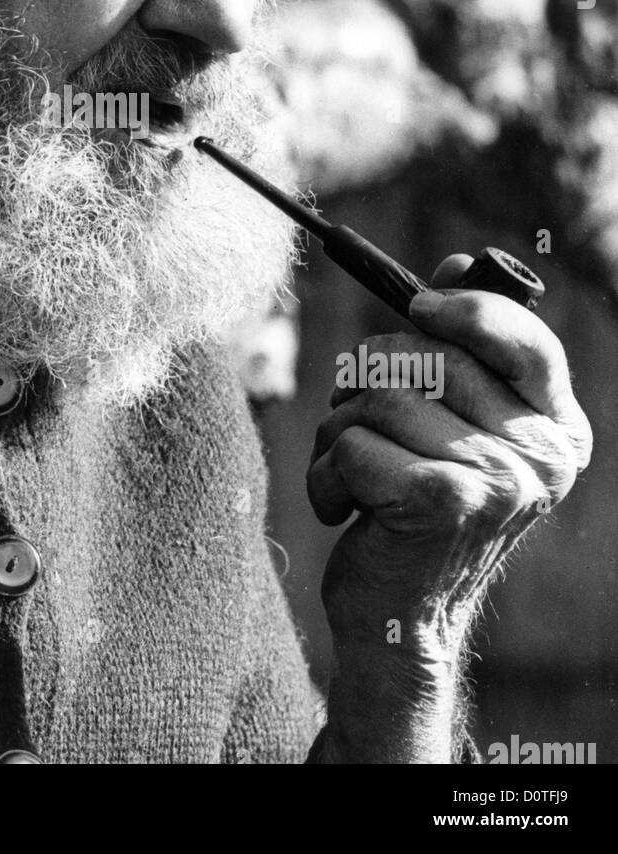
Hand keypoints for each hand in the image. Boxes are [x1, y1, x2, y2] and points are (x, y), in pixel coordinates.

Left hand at [308, 255, 591, 760]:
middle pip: (425, 356)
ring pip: (378, 399)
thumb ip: (460, 348)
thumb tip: (454, 261)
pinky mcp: (441, 503)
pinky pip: (351, 444)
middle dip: (369, 385)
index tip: (420, 305)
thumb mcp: (454, 428)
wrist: (404, 620)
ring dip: (340, 433)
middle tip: (368, 432)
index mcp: (556, 428)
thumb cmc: (419, 508)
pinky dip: (326, 475)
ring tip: (358, 479)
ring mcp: (497, 480)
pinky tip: (345, 512)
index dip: (468, 308)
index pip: (525, 337)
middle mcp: (540, 456)